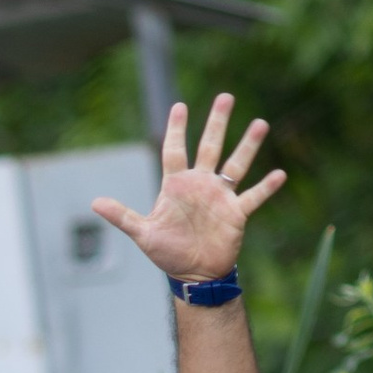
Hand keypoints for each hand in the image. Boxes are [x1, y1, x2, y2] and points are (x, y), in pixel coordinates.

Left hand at [91, 93, 286, 284]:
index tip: (179, 106)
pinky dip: (266, 187)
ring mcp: (220, 197)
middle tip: (226, 97)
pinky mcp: (236, 214)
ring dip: (248, 145)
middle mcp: (201, 184)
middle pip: (210, 147)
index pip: (175, 150)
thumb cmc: (168, 253)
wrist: (194, 275)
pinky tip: (279, 174)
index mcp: (177, 185)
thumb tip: (94, 203)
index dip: (177, 129)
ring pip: (236, 164)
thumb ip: (122, 216)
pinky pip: (253, 197)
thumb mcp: (143, 234)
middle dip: (217, 123)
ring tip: (261, 124)